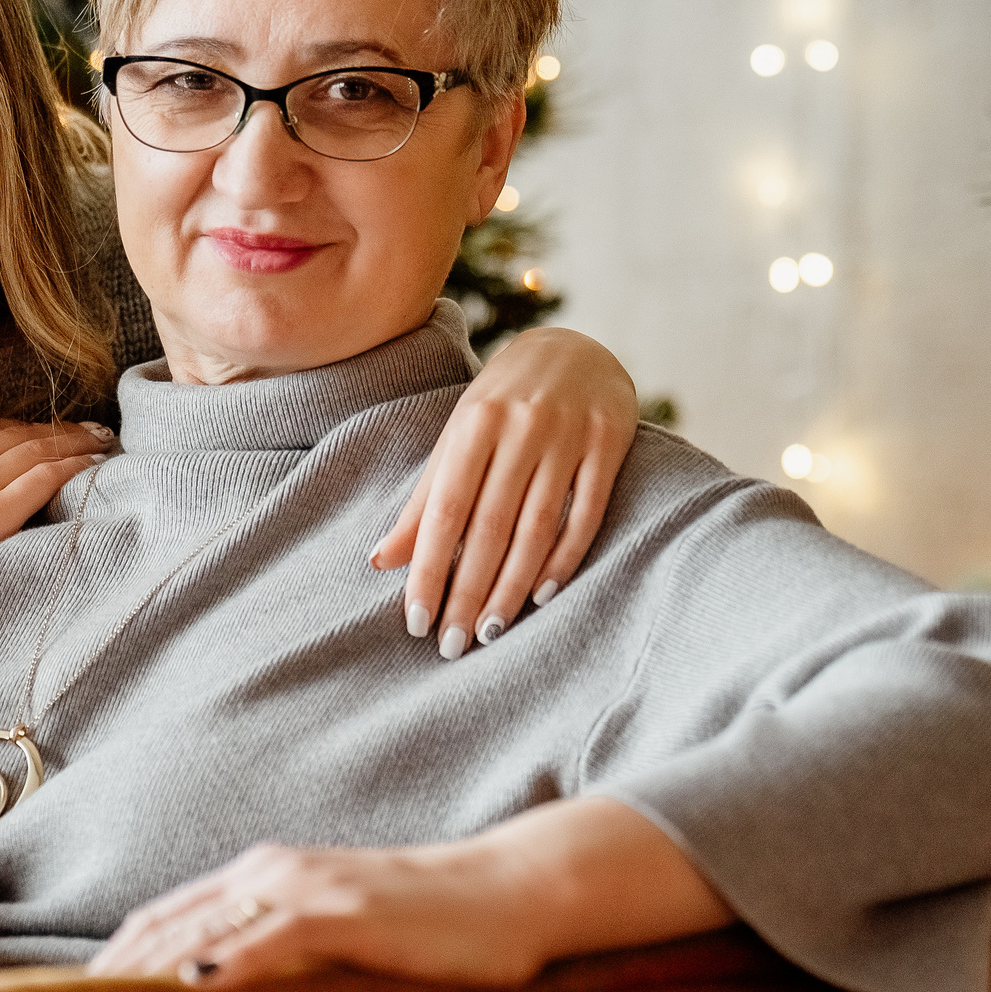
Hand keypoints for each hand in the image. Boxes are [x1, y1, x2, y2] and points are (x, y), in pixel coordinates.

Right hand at [0, 418, 109, 744]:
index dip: (21, 428)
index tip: (43, 430)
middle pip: (18, 433)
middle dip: (57, 429)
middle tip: (89, 428)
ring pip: (37, 448)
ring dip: (76, 441)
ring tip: (103, 440)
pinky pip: (44, 478)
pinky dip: (74, 465)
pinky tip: (96, 463)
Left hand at [86, 840, 550, 991]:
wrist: (506, 891)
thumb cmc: (426, 921)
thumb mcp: (337, 933)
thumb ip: (281, 950)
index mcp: (264, 876)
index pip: (166, 916)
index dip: (116, 955)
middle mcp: (272, 872)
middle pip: (169, 924)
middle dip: (114, 970)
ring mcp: (307, 889)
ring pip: (206, 929)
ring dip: (149, 972)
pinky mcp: (345, 914)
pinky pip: (272, 939)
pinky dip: (228, 962)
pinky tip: (192, 988)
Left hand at [370, 326, 635, 658]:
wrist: (574, 347)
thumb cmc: (502, 403)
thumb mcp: (458, 439)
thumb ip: (425, 500)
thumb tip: (381, 561)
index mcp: (473, 425)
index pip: (445, 511)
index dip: (429, 569)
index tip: (417, 621)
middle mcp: (519, 427)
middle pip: (489, 526)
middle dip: (468, 591)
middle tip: (453, 644)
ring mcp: (567, 434)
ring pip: (535, 526)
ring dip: (511, 586)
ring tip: (491, 632)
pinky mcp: (610, 442)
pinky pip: (585, 512)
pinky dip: (564, 557)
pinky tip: (542, 595)